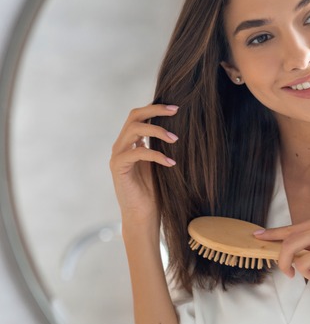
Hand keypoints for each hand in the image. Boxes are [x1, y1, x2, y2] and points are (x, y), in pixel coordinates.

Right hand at [109, 104, 178, 226]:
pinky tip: (171, 163)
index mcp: (130, 142)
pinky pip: (137, 153)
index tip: (176, 108)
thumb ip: (161, 145)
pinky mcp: (118, 167)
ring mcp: (118, 155)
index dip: (155, 108)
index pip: (139, 116)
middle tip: (175, 111)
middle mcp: (121, 145)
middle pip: (134, 116)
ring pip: (134, 130)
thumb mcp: (160, 162)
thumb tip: (178, 127)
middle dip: (155, 110)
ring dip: (157, 131)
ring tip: (175, 139)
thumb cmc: (154, 190)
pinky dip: (156, 155)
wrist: (142, 215)